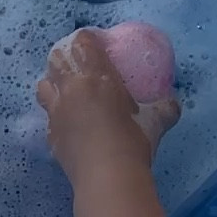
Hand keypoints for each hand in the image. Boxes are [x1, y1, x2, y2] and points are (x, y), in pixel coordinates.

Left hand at [37, 30, 179, 189]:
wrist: (107, 177)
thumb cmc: (133, 142)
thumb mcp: (155, 122)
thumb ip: (165, 108)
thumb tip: (174, 104)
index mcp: (96, 76)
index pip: (83, 42)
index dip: (87, 39)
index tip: (95, 44)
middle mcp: (71, 88)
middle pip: (56, 59)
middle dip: (64, 57)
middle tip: (77, 65)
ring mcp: (56, 112)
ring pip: (43, 85)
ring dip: (52, 83)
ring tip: (65, 91)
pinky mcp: (50, 135)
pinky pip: (48, 117)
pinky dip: (55, 116)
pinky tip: (66, 124)